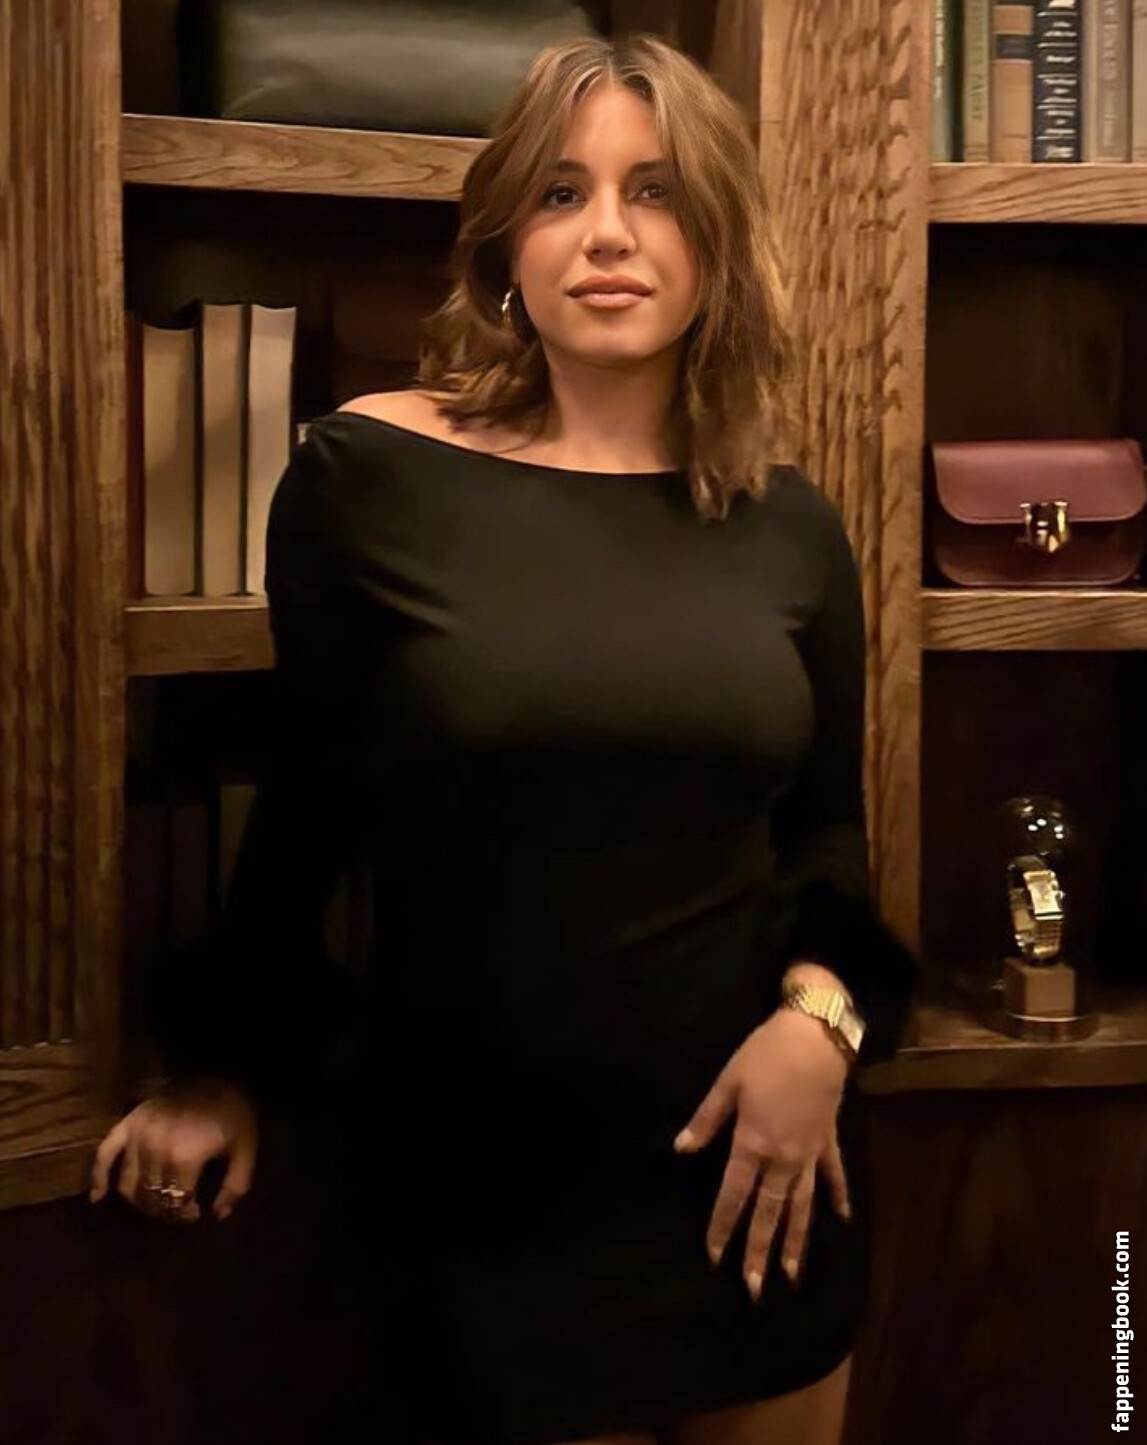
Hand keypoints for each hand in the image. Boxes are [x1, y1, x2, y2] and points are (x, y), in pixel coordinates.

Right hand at [89, 1075, 258, 1224]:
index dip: (185, 1214)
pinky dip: (98, 1176)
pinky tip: (97, 1197)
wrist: (219, 1072)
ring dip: (138, 1201)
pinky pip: (105, 1153)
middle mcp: (156, 1149)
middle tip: (175, 1210)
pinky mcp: (128, 1122)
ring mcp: (138, 1135)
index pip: (176, 1202)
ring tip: (152, 1204)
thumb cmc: (234, 1112)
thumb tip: (218, 1216)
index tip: (194, 1214)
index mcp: (185, 1157)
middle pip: (151, 1196)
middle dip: (163, 1210)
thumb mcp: (247, 1149)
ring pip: (128, 1183)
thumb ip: (235, 1186)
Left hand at [673, 1007, 851, 1301]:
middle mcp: (782, 1158)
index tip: (715, 1258)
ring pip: (801, 1205)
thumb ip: (705, 1120)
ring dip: (796, 1240)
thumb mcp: (728, 1082)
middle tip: (754, 1288)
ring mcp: (809, 1153)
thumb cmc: (766, 1053)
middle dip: (759, 1250)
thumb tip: (680, 1150)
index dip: (722, 1227)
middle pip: (769, 1212)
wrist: (817, 1035)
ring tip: (792, 1275)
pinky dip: (838, 1198)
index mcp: (752, 1143)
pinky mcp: (829, 1140)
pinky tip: (841, 1220)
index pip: (733, 1195)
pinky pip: (833, 1176)